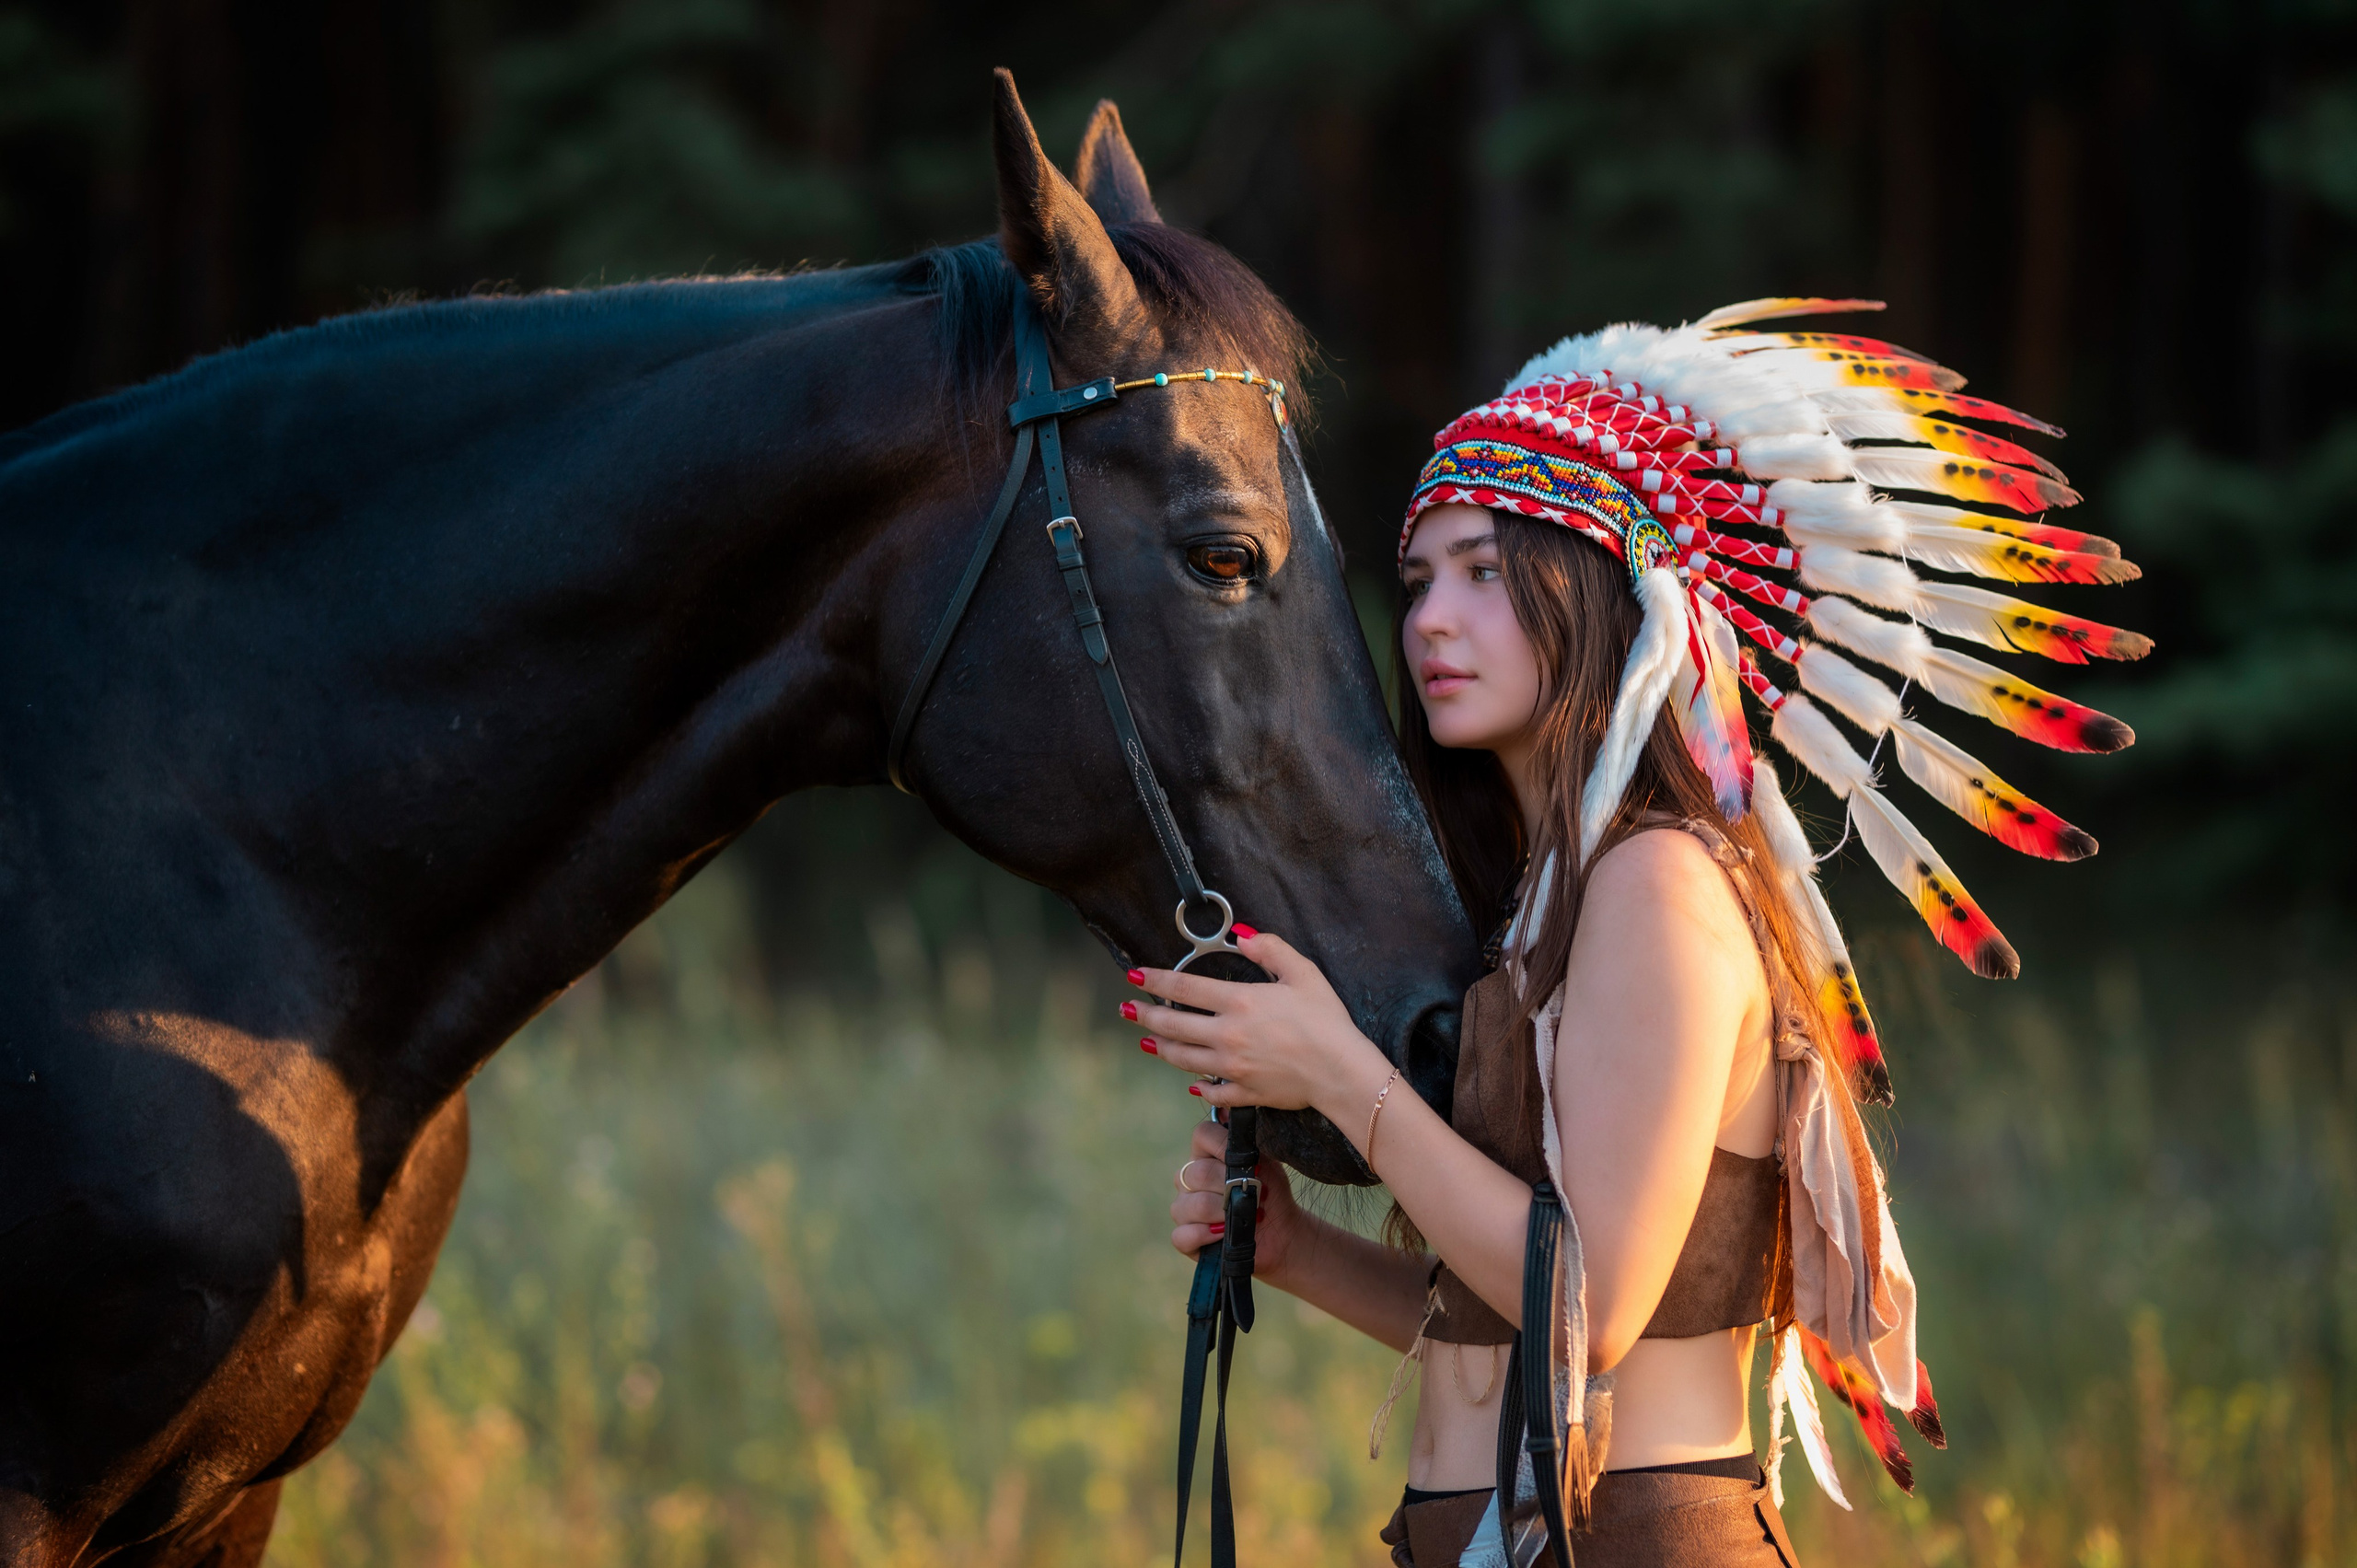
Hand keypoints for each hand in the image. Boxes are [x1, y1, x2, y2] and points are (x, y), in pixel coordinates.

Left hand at [1126, 928, 1392, 1118]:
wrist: (1341, 1071)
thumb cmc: (1326, 1019)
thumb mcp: (1303, 972)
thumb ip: (1270, 949)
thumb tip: (1241, 935)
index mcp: (1239, 1002)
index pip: (1184, 986)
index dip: (1155, 979)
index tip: (1134, 976)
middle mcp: (1226, 1035)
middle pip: (1173, 1024)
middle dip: (1144, 1016)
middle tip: (1125, 1010)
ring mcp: (1231, 1067)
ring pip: (1183, 1058)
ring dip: (1161, 1048)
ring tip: (1147, 1041)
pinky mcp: (1244, 1092)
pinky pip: (1211, 1092)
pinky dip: (1198, 1087)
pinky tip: (1190, 1084)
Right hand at [1169, 1116, 1309, 1277]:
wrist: (1282, 1230)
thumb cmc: (1270, 1191)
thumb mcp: (1264, 1160)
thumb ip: (1245, 1138)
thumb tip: (1229, 1109)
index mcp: (1206, 1154)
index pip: (1201, 1134)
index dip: (1223, 1147)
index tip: (1250, 1163)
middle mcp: (1189, 1179)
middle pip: (1195, 1172)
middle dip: (1227, 1185)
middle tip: (1250, 1194)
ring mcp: (1184, 1209)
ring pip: (1185, 1205)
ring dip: (1218, 1211)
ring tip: (1240, 1215)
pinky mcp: (1185, 1238)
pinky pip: (1181, 1235)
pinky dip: (1203, 1235)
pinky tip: (1222, 1233)